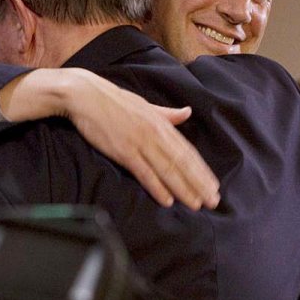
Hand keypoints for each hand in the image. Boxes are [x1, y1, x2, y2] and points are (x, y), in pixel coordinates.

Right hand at [0, 68, 219, 210]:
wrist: (86, 95)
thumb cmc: (115, 100)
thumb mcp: (146, 105)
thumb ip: (168, 114)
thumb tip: (188, 112)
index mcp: (162, 124)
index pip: (188, 151)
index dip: (202, 170)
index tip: (213, 185)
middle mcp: (156, 134)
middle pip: (182, 163)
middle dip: (199, 183)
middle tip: (212, 201)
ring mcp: (140, 143)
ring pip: (167, 170)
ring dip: (183, 189)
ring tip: (196, 204)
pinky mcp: (124, 151)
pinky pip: (144, 172)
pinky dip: (157, 187)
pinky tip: (167, 200)